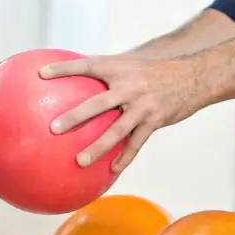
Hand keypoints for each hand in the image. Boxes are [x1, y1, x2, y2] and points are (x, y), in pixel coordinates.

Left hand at [40, 55, 209, 172]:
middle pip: (98, 102)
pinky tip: (111, 171)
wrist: (193, 76)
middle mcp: (130, 85)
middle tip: (53, 127)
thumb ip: (106, 71)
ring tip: (78, 160)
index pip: (87, 65)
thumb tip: (75, 76)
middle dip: (75, 116)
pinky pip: (136, 143)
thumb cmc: (154, 72)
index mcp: (120, 68)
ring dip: (97, 147)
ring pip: (117, 130)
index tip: (41, 74)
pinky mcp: (155, 120)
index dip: (64, 69)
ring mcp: (143, 105)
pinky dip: (124, 157)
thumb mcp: (131, 64)